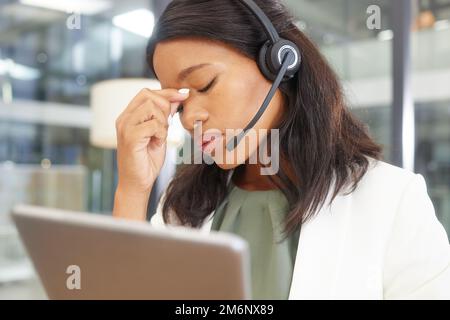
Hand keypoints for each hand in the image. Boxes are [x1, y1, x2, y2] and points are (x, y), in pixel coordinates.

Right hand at [113, 87, 189, 219]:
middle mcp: (124, 119)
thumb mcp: (160, 133)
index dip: (166, 92)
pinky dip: (161, 133)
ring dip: (162, 123)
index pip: (146, 93)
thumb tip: (177, 98)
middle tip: (166, 126)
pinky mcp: (130, 138)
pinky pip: (153, 125)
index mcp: (129, 116)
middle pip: (148, 96)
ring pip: (151, 108)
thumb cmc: (148, 160)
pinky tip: (157, 143)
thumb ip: (165, 116)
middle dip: (165, 107)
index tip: (183, 96)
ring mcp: (125, 127)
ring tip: (159, 137)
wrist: (138, 183)